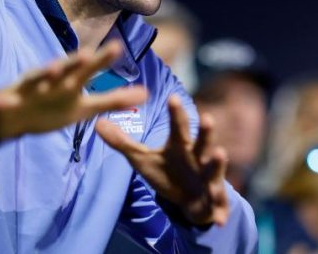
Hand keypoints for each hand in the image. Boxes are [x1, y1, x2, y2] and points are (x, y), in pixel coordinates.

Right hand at [0, 41, 146, 139]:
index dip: (101, 60)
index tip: (118, 46)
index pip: (87, 69)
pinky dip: (3, 102)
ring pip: (36, 80)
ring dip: (43, 74)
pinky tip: (2, 101)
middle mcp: (50, 81)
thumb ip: (113, 100)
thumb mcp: (84, 107)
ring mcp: (28, 90)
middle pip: (64, 69)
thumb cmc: (52, 107)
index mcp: (68, 82)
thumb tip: (147, 94)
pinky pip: (4, 103)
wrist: (13, 115)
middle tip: (86, 54)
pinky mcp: (8, 102)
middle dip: (74, 62)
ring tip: (53, 68)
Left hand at [95, 95, 228, 226]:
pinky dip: (220, 213)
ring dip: (217, 163)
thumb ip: (122, 142)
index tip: (173, 97)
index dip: (176, 112)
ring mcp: (208, 178)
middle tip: (207, 118)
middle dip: (205, 132)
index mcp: (181, 146)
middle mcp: (198, 158)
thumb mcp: (142, 158)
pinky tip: (221, 220)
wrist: (189, 200)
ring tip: (220, 153)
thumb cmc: (167, 172)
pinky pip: (218, 207)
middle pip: (202, 142)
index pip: (178, 126)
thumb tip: (97, 122)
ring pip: (214, 169)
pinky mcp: (213, 201)